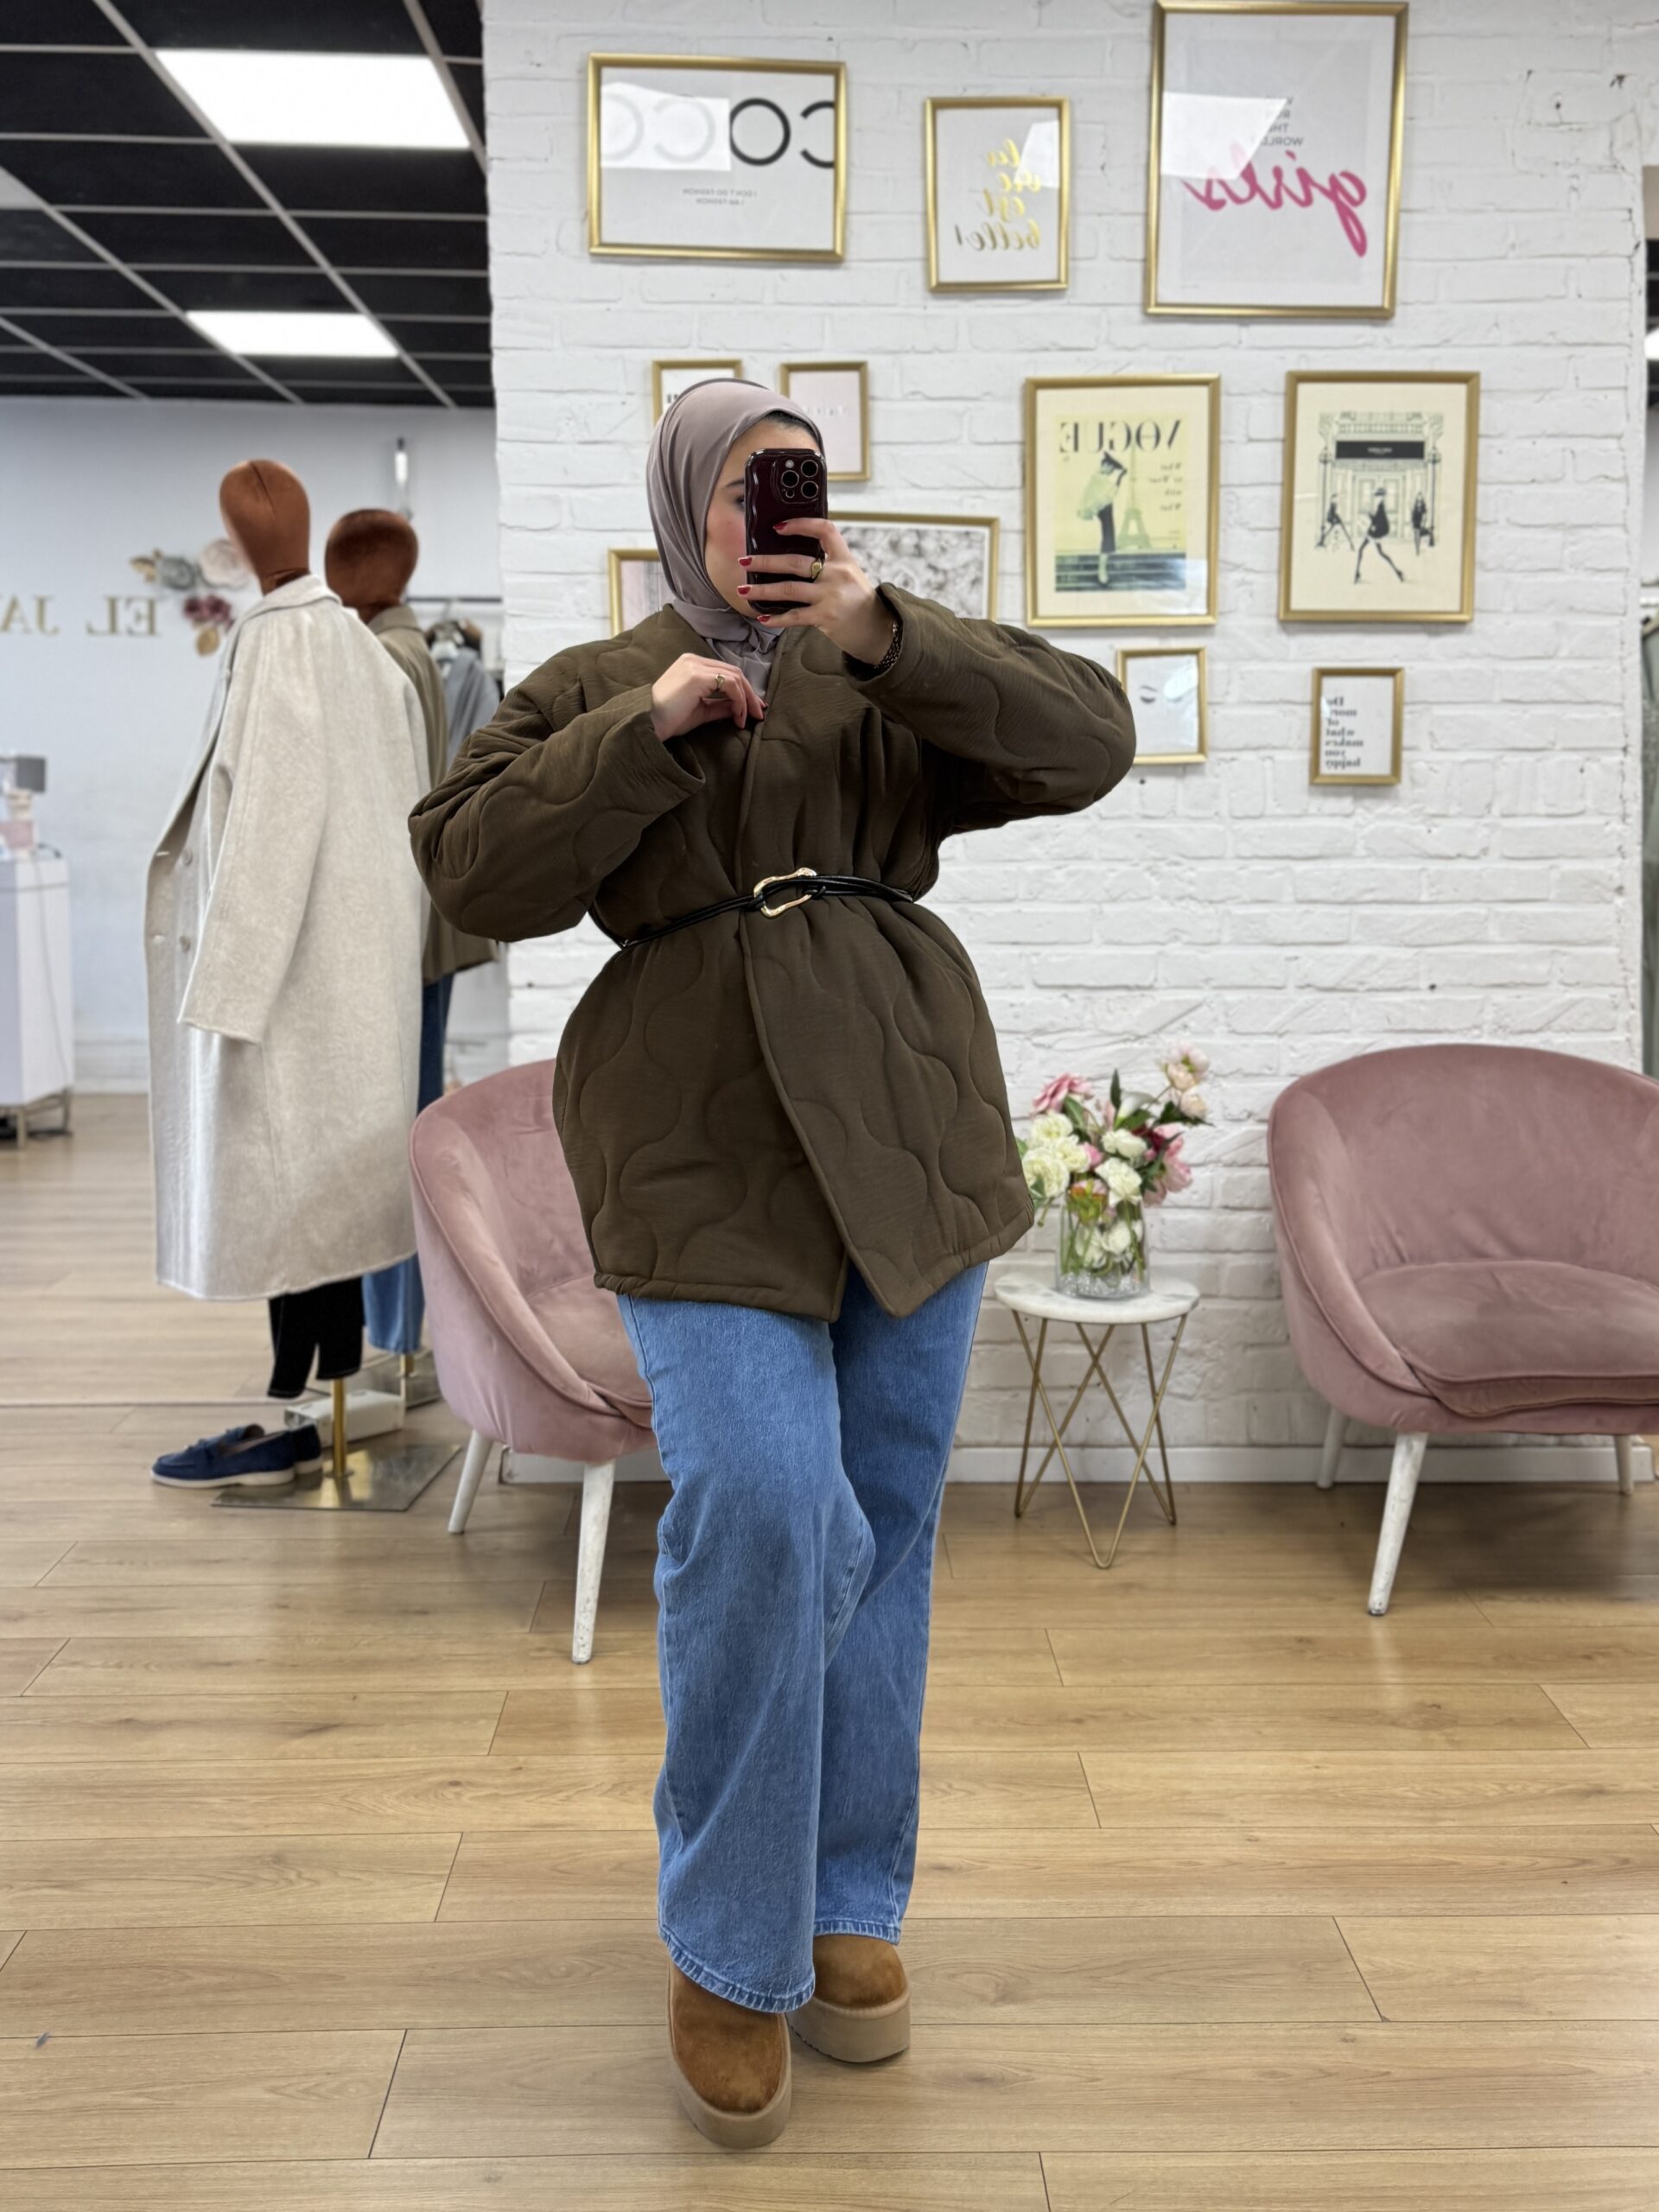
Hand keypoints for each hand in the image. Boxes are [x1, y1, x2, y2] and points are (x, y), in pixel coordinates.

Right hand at [649, 653, 766, 740]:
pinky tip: (737, 717)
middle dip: (750, 694)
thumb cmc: (670, 718)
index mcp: (693, 664)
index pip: (726, 672)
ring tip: (747, 719)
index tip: (753, 709)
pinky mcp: (697, 676)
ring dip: (746, 700)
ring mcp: (696, 666)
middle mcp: (694, 660)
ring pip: (735, 677)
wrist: (648, 721)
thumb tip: (740, 708)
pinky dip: (739, 701)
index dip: (744, 690)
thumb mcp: (702, 710)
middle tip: (759, 714)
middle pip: (734, 672)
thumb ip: (721, 705)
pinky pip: (729, 685)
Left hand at [738, 518, 895, 663]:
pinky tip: (762, 617)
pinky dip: (776, 618)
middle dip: (766, 561)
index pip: (824, 530)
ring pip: (789, 589)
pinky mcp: (825, 617)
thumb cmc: (858, 601)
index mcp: (844, 558)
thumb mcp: (850, 574)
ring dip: (762, 590)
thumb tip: (792, 559)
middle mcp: (837, 574)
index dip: (801, 524)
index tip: (778, 527)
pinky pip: (794, 616)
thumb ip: (828, 564)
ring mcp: (830, 596)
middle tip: (744, 560)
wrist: (875, 629)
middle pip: (795, 562)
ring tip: (743, 590)